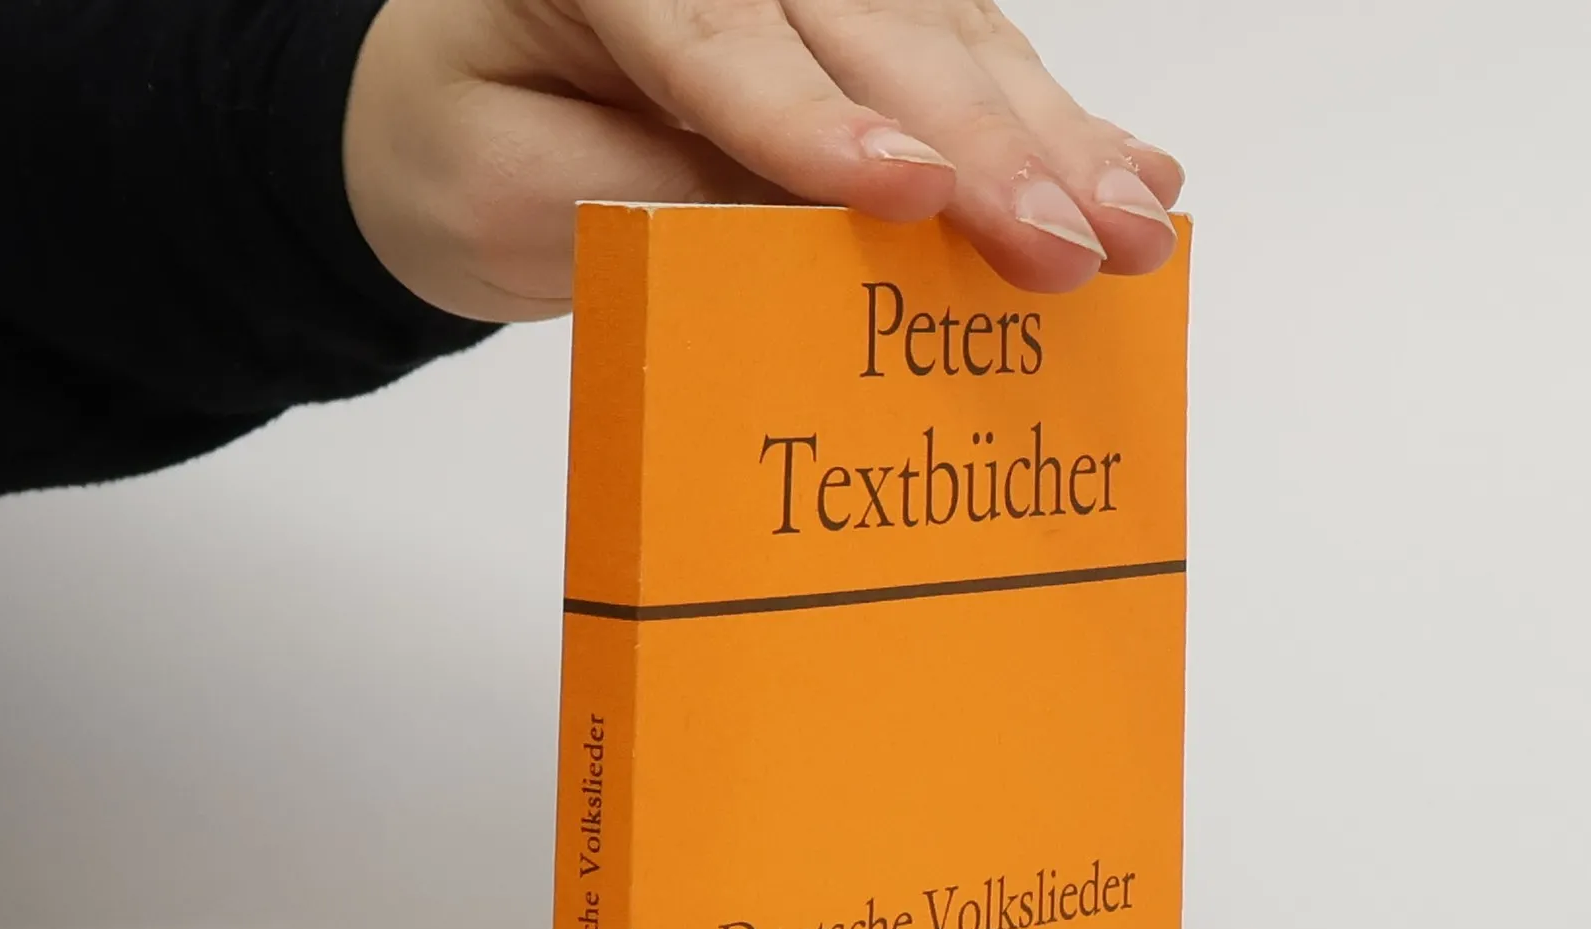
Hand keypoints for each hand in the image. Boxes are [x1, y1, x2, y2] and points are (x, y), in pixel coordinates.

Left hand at [344, 0, 1183, 320]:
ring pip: (944, 36)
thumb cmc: (470, 151)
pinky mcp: (857, 19)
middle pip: (868, 28)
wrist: (453, 120)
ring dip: (1049, 139)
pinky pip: (966, 56)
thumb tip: (813, 235)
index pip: (722, 34)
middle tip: (1072, 245)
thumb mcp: (518, 198)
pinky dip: (1050, 123)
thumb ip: (651, 199)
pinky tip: (1137, 169)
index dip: (820, 122)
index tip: (911, 197)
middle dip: (983, 147)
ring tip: (1134, 224)